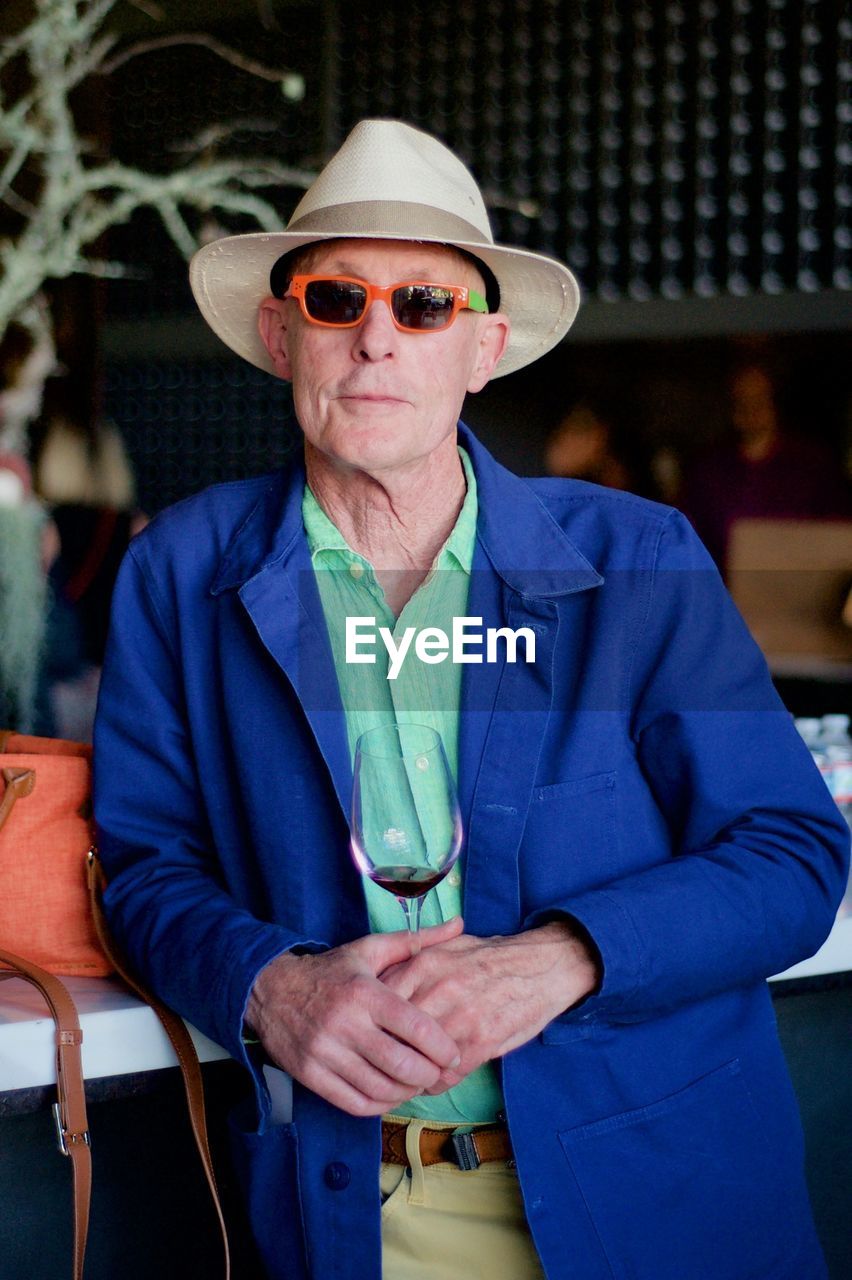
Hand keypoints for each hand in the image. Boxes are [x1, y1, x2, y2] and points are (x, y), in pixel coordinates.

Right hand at [245, 917, 463, 1116]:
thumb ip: (415, 941)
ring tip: (416, 1083)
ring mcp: (325, 1052)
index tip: (454, 1054)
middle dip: (428, 1075)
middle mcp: (345, 1024)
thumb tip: (458, 924)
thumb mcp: (369, 949)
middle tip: (438, 1073)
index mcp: (365, 993)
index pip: (415, 1027)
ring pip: (379, 1089)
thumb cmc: (331, 971)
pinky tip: (389, 1094)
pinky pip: (354, 1103)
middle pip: (401, 1065)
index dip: (442, 1048)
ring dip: (406, 1092)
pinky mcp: (310, 1074)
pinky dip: (379, 1105)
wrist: (270, 990)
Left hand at [381, 921, 599, 1091]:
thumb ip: (411, 960)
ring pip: (416, 1059)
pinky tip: (437, 1078)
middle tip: (384, 1063)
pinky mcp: (482, 1042)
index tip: (372, 1035)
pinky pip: (445, 1075)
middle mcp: (438, 989)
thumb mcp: (448, 946)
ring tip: (408, 1076)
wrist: (541, 967)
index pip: (379, 1000)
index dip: (372, 1023)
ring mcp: (460, 1017)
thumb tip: (378, 982)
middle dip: (386, 1053)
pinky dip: (436, 1083)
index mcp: (425, 963)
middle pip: (393, 1033)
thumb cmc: (490, 957)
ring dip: (410, 1074)